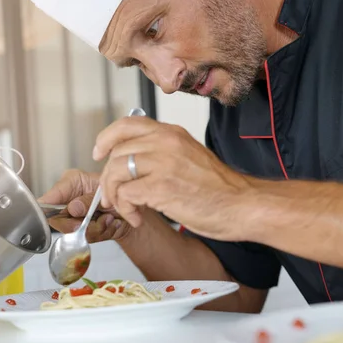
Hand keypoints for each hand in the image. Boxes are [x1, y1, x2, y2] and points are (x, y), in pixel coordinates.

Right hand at [38, 169, 133, 242]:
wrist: (134, 207)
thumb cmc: (119, 190)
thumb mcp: (105, 190)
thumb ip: (88, 199)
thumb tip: (73, 209)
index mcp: (70, 184)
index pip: (48, 199)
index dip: (46, 210)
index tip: (50, 216)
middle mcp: (70, 202)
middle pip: (57, 221)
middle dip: (75, 224)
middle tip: (89, 221)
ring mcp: (77, 218)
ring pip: (74, 232)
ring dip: (95, 228)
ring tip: (109, 218)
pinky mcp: (86, 232)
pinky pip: (89, 238)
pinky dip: (103, 232)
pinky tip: (112, 223)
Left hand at [93, 117, 248, 239]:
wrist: (243, 205)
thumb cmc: (219, 188)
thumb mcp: (189, 156)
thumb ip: (163, 152)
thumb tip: (132, 161)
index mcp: (171, 133)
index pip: (126, 124)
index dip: (106, 139)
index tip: (99, 153)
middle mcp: (165, 142)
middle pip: (116, 153)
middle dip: (108, 178)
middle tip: (112, 196)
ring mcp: (163, 163)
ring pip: (115, 172)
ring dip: (114, 195)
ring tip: (126, 208)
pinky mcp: (162, 187)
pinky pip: (125, 195)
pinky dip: (125, 209)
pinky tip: (138, 217)